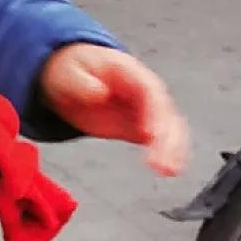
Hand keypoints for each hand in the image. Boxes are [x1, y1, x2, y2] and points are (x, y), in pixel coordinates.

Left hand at [38, 44, 189, 177]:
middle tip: (162, 163)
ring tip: (168, 170)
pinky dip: (166, 153)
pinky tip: (168, 170)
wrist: (72, 75)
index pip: (149, 92)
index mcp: (130, 73)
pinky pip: (159, 140)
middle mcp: (145, 91)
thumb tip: (99, 93)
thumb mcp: (68, 72)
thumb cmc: (72, 70)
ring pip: (168, 128)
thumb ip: (81, 83)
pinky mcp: (139, 127)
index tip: (151, 135)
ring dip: (171, 149)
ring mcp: (145, 109)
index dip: (153, 113)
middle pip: (165, 113)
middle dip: (166, 138)